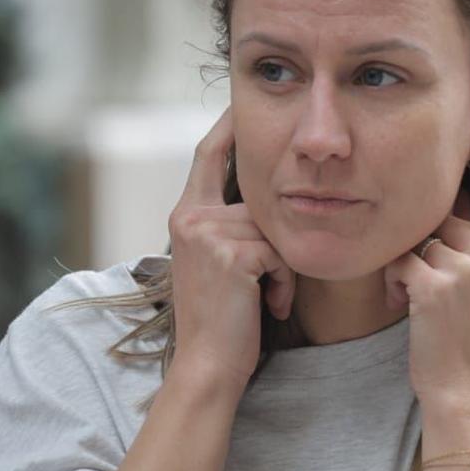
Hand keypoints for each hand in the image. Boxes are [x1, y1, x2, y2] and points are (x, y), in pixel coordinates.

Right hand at [167, 109, 295, 395]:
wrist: (210, 366)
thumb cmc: (225, 321)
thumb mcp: (222, 264)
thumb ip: (232, 227)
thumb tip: (267, 199)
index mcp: (185, 217)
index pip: (208, 153)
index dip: (229, 126)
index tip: (246, 104)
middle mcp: (190, 218)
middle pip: (258, 197)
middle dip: (275, 240)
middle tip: (263, 286)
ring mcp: (208, 233)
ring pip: (274, 227)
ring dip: (282, 267)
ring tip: (264, 299)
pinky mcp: (231, 254)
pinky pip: (280, 252)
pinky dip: (284, 283)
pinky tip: (267, 306)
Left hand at [384, 110, 469, 414]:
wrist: (467, 388)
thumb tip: (452, 199)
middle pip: (448, 213)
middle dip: (430, 241)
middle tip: (436, 284)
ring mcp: (469, 266)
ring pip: (420, 238)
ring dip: (411, 266)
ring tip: (426, 303)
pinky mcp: (437, 284)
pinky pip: (401, 261)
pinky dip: (397, 283)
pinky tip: (410, 309)